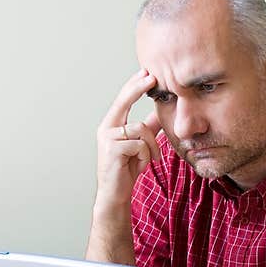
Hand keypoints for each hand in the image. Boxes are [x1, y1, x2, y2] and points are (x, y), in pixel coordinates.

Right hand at [94, 69, 162, 209]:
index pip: (123, 99)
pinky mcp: (112, 150)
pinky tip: (140, 165)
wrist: (116, 193)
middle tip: (152, 76)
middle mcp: (106, 128)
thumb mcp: (140, 145)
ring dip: (151, 145)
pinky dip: (145, 155)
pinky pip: (139, 144)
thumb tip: (159, 113)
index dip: (135, 85)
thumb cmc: (126, 169)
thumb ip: (148, 129)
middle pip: (124, 101)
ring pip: (140, 129)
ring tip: (149, 158)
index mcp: (111, 124)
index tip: (147, 72)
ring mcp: (107, 138)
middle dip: (138, 87)